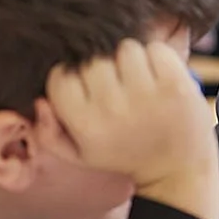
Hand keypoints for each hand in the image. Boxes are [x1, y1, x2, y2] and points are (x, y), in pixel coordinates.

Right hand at [39, 39, 218, 218]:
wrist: (179, 169)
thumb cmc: (124, 156)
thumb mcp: (80, 156)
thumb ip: (48, 133)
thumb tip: (39, 102)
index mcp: (87, 125)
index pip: (61, 77)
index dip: (71, 76)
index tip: (86, 86)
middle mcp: (114, 109)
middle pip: (94, 60)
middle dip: (103, 68)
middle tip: (117, 85)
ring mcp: (148, 95)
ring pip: (125, 49)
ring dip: (131, 59)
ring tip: (139, 80)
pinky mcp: (176, 85)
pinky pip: (156, 49)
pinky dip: (158, 56)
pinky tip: (159, 76)